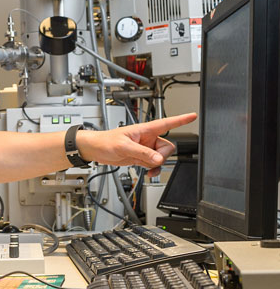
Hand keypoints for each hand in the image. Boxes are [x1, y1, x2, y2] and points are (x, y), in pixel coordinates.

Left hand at [79, 113, 196, 176]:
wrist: (95, 150)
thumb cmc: (105, 141)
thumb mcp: (124, 147)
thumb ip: (142, 153)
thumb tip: (158, 159)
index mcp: (145, 129)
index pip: (166, 123)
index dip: (181, 119)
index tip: (193, 115)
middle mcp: (147, 138)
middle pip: (167, 147)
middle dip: (161, 156)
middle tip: (149, 161)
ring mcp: (145, 148)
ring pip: (161, 157)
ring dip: (155, 165)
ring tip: (143, 167)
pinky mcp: (141, 157)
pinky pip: (154, 164)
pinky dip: (153, 169)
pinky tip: (147, 172)